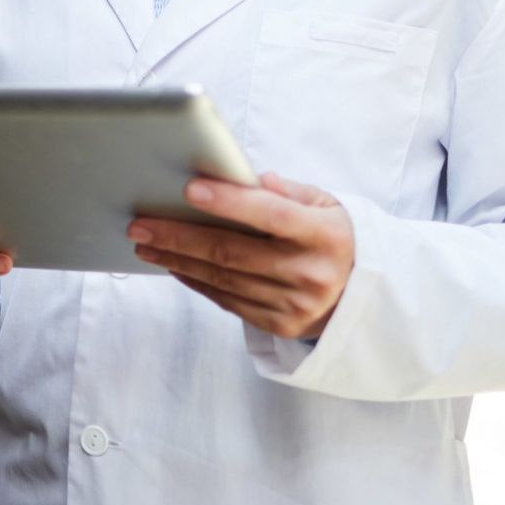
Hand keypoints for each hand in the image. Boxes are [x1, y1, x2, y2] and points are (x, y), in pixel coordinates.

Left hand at [128, 172, 353, 340]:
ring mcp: (294, 304)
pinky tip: (173, 264)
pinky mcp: (280, 325)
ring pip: (222, 279)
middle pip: (232, 251)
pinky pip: (227, 301)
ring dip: (177, 259)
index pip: (271, 215)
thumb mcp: (326, 205)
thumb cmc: (334, 238)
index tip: (188, 189)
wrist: (365, 296)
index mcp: (325, 234)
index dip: (230, 202)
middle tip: (139, 223)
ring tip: (145, 242)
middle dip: (179, 235)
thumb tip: (249, 179)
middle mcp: (309, 272)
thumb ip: (287, 191)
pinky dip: (195, 281)